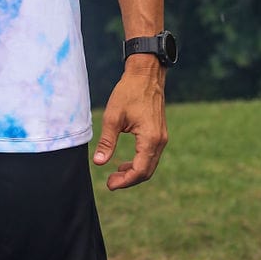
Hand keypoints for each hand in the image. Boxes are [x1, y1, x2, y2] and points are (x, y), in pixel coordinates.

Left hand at [91, 60, 167, 190]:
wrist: (146, 75)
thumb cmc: (129, 92)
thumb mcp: (113, 117)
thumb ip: (107, 142)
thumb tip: (98, 163)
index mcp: (150, 139)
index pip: (140, 170)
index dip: (125, 181)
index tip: (109, 184)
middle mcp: (160, 141)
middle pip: (147, 171)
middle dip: (129, 180)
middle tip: (110, 183)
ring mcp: (162, 137)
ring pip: (150, 165)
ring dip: (134, 173)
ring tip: (115, 175)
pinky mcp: (159, 134)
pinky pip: (151, 155)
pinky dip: (139, 163)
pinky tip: (124, 163)